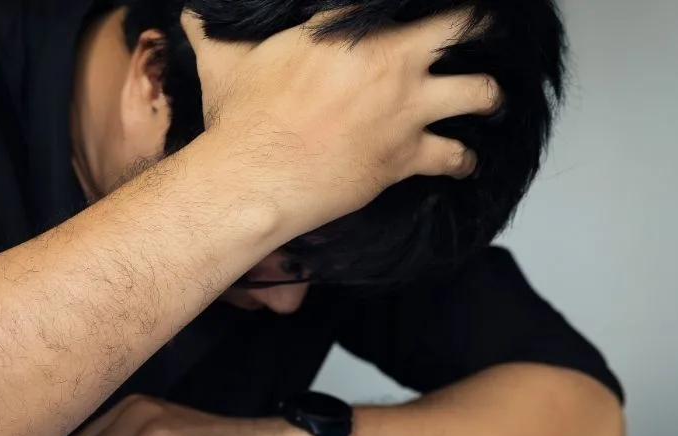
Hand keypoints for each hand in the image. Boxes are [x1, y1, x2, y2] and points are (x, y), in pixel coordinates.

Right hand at [181, 8, 499, 241]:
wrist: (252, 177)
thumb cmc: (240, 120)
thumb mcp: (225, 59)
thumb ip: (214, 30)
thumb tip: (191, 13)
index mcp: (348, 26)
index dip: (420, 3)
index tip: (427, 7)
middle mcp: (390, 58)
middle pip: (465, 23)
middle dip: (479, 24)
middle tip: (482, 28)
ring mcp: (406, 108)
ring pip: (480, 91)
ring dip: (487, 96)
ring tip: (487, 99)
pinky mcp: (407, 155)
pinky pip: (454, 156)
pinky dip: (462, 161)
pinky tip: (464, 162)